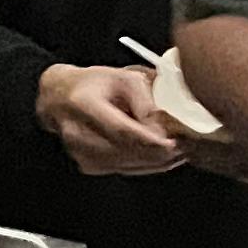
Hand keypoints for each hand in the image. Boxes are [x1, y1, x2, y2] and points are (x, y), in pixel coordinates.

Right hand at [35, 64, 183, 180]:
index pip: (120, 130)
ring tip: (180, 151)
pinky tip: (162, 156)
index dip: (150, 141)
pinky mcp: (88, 166)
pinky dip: (147, 165)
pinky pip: (125, 170)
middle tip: (188, 146)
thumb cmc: (95, 84)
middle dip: (161, 153)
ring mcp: (81, 154)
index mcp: (83, 104)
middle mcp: (78, 133)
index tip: (175, 143)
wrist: (60, 98)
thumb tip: (166, 125)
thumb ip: (145, 100)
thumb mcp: (123, 77)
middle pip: (126, 152)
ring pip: (129, 166)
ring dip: (157, 162)